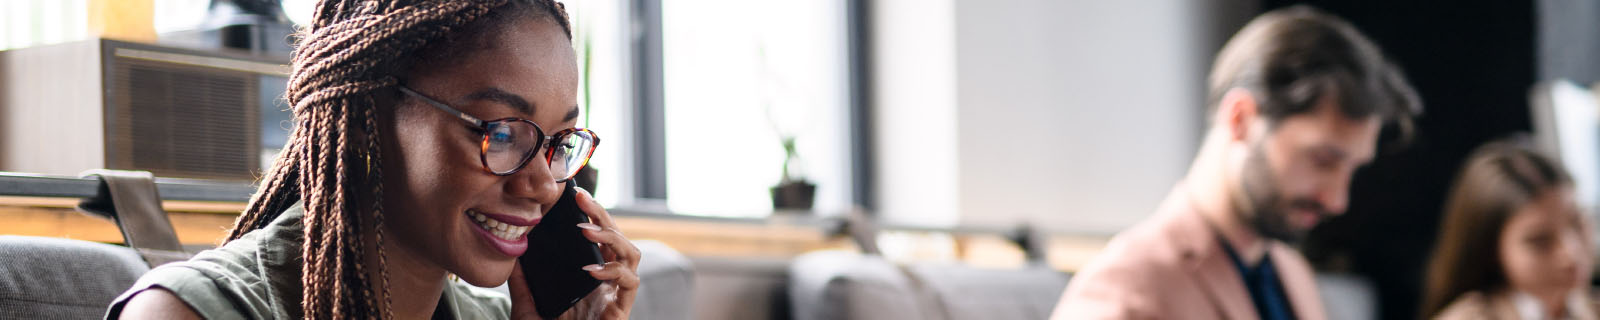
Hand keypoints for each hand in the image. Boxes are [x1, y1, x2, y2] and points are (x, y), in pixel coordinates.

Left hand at [507, 188, 640, 319]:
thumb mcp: (527, 306)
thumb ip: (522, 280)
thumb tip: (510, 251)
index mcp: (589, 276)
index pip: (597, 237)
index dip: (592, 213)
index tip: (574, 195)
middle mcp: (606, 283)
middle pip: (617, 238)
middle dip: (602, 215)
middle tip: (582, 199)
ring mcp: (616, 296)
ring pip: (632, 255)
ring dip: (613, 237)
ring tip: (586, 231)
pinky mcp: (621, 311)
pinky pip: (630, 284)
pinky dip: (614, 271)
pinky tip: (591, 269)